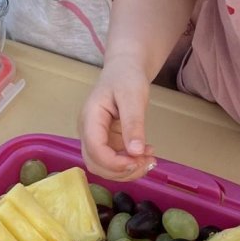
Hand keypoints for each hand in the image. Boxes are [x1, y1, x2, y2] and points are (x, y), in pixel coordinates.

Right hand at [79, 59, 156, 180]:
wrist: (124, 70)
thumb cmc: (127, 78)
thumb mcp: (133, 97)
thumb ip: (133, 123)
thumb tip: (135, 152)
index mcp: (90, 118)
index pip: (94, 149)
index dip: (114, 163)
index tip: (137, 162)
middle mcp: (89, 132)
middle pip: (96, 163)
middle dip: (121, 170)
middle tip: (147, 162)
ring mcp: (97, 138)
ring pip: (105, 167)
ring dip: (128, 170)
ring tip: (150, 159)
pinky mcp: (107, 142)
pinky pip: (115, 161)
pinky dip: (131, 163)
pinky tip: (147, 154)